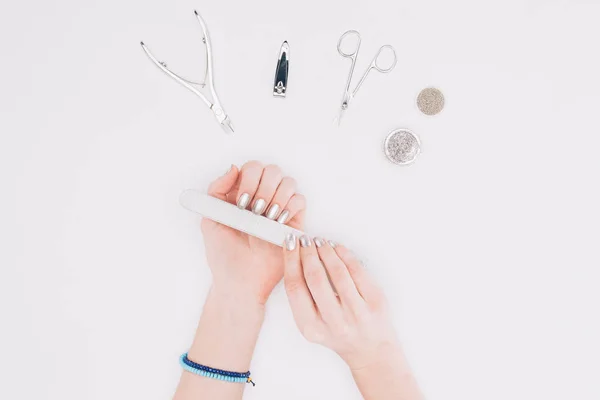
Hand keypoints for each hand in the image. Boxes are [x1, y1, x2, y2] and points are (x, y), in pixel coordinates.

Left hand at [201, 161, 305, 304]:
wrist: (242, 281)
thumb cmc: (224, 256)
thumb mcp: (210, 220)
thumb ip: (216, 190)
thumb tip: (234, 168)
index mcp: (242, 194)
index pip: (252, 168)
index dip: (249, 179)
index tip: (241, 202)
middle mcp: (262, 197)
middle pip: (272, 170)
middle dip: (264, 187)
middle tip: (255, 211)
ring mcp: (279, 208)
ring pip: (288, 182)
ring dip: (277, 197)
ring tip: (266, 218)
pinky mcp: (294, 222)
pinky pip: (300, 200)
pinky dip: (290, 207)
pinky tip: (278, 222)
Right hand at [282, 235, 398, 369]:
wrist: (370, 350)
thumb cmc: (340, 334)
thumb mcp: (312, 323)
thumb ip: (302, 297)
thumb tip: (295, 258)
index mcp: (312, 328)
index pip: (295, 288)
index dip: (290, 261)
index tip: (289, 245)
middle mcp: (334, 322)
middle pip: (314, 277)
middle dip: (307, 253)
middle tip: (304, 241)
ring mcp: (357, 312)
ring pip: (337, 271)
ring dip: (326, 251)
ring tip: (320, 242)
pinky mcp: (375, 302)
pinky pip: (358, 271)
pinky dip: (345, 254)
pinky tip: (338, 248)